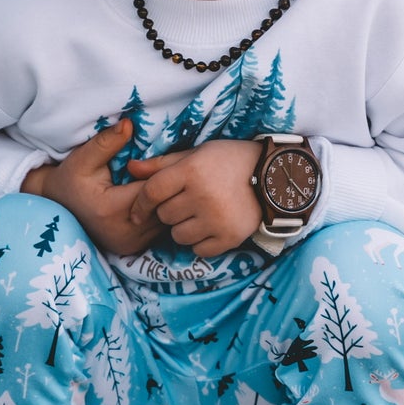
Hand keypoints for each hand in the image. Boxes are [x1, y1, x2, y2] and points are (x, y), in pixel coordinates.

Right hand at [22, 119, 162, 257]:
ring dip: (170, 200)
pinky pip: (160, 228)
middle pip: (163, 205)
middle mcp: (124, 233)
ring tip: (173, 181)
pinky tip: (162, 196)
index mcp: (112, 210)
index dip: (164, 172)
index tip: (171, 158)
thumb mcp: (84, 157)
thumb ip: (107, 142)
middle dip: (171, 186)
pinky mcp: (134, 248)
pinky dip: (163, 211)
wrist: (59, 205)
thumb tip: (129, 124)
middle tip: (180, 167)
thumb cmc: (71, 178)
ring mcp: (130, 244)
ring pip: (165, 219)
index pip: (153, 188)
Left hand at [127, 139, 261, 259]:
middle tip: (186, 203)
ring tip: (199, 215)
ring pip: (178, 236)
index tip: (137, 214)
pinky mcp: (229, 237)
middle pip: (165, 216)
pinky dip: (200, 242)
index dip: (139, 205)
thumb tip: (130, 168)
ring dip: (183, 229)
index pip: (152, 192)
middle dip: (169, 211)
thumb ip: (162, 164)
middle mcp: (203, 196)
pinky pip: (198, 250)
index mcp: (192, 171)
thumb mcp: (196, 154)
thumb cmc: (230, 161)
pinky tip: (211, 227)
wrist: (273, 177)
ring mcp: (217, 219)